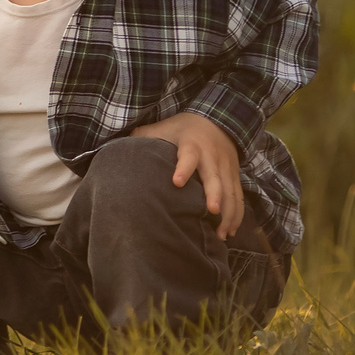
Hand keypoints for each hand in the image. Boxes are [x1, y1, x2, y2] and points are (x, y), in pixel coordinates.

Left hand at [131, 110, 244, 238]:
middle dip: (214, 195)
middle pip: (214, 176)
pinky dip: (236, 214)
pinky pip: (238, 197)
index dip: (183, 168)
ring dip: (227, 213)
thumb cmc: (182, 129)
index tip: (176, 182)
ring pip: (230, 191)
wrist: (217, 119)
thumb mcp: (163, 127)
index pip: (188, 155)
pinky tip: (229, 231)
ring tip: (221, 234)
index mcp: (192, 144)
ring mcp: (225, 167)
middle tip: (211, 212)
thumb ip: (143, 137)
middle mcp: (211, 156)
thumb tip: (116, 149)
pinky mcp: (234, 176)